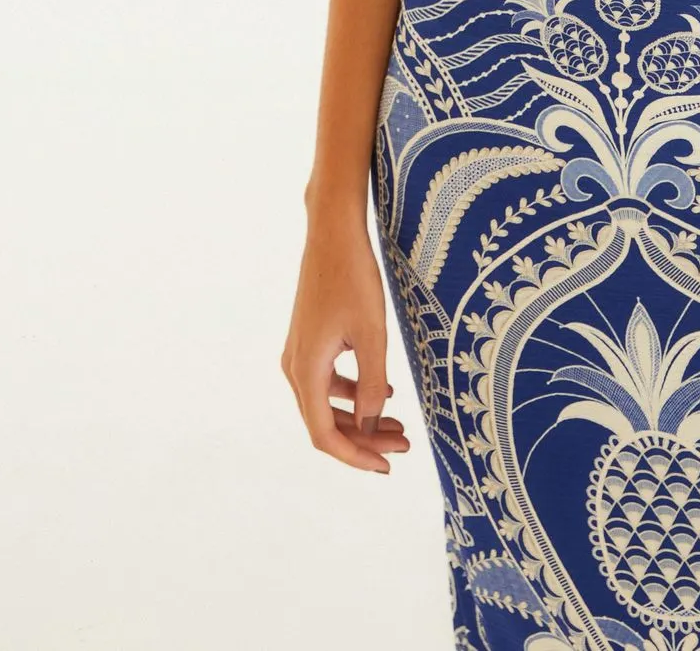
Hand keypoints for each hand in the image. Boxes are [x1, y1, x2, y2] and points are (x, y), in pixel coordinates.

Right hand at [281, 216, 411, 473]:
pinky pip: (327, 381)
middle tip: (404, 444)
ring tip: (398, 424)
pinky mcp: (309, 340)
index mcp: (306, 370)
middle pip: (325, 422)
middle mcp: (295, 367)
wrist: (333, 233)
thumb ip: (372, 382)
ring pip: (327, 403)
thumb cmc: (354, 278)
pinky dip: (353, 393)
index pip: (324, 434)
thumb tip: (369, 425)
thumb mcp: (372, 332)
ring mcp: (299, 353)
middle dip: (364, 439)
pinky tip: (385, 391)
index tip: (386, 467)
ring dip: (360, 417)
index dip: (354, 456)